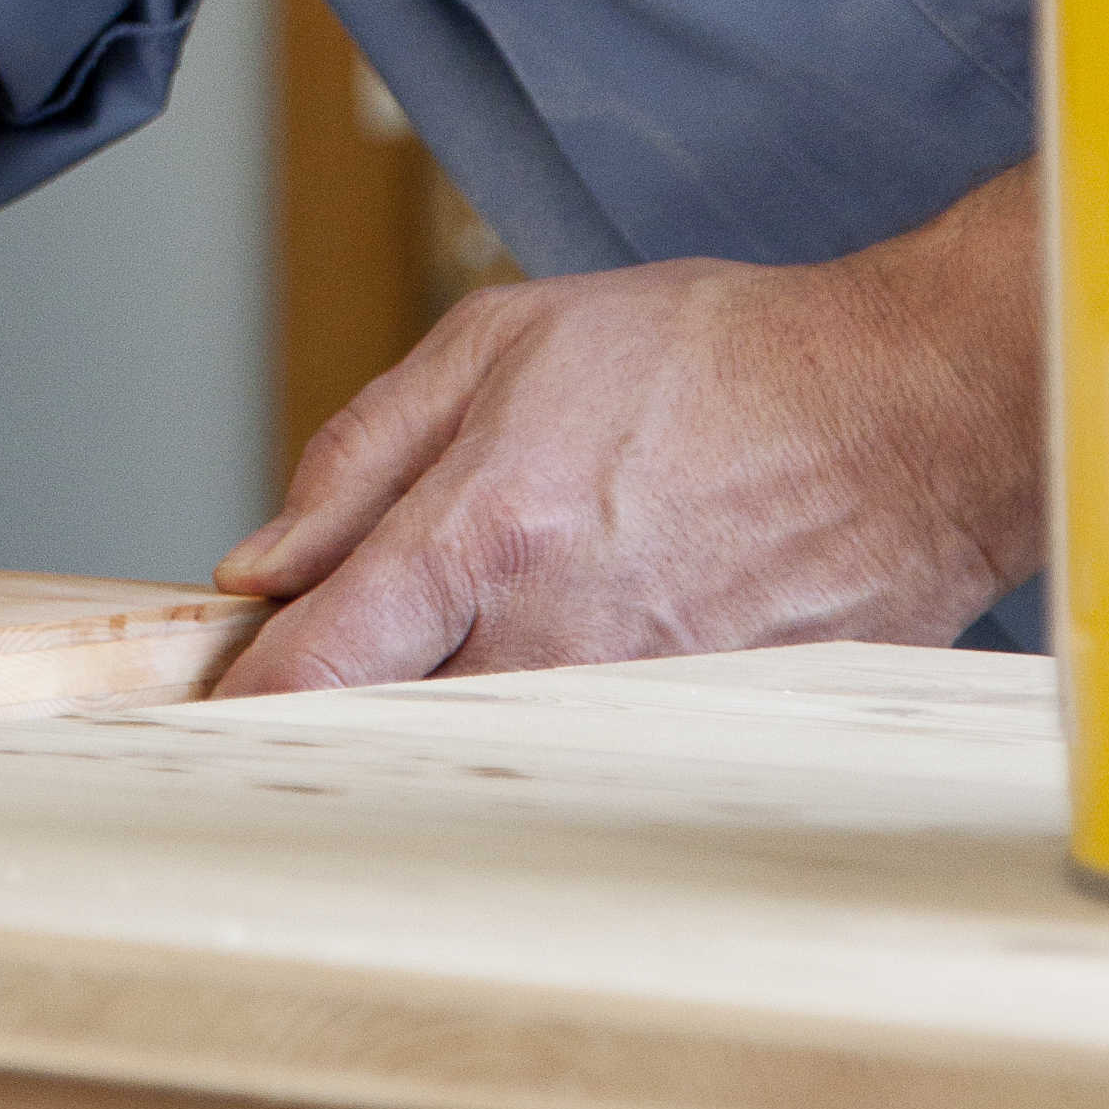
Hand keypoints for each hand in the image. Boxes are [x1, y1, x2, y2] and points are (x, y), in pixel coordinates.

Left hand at [210, 164, 1042, 692]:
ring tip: (471, 649)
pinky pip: (583, 762)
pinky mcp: (700, 743)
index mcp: (485, 532)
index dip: (245, 701)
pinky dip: (549, 731)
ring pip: (483, 756)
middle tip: (327, 674)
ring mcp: (629, 706)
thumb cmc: (704, 359)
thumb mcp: (499, 345)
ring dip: (445, 719)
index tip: (208, 714)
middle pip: (388, 731)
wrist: (900, 413)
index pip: (318, 666)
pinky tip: (572, 666)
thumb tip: (263, 568)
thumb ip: (361, 457)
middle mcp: (551, 640)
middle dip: (341, 712)